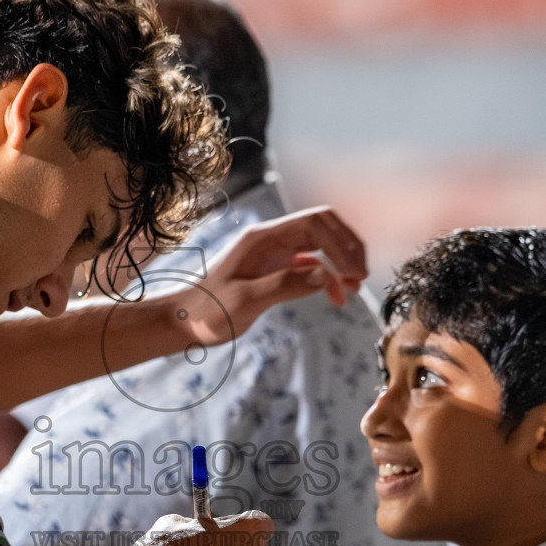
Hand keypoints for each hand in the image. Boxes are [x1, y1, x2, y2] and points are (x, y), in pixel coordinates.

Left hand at [172, 207, 368, 345]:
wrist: (183, 322)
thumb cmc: (207, 311)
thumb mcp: (244, 300)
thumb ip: (284, 285)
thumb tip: (325, 275)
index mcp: (264, 238)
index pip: (315, 223)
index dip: (341, 242)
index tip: (354, 272)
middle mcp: (272, 240)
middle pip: (323, 227)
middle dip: (347, 247)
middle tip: (362, 275)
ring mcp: (275, 254)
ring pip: (320, 246)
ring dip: (341, 262)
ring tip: (355, 287)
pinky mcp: (275, 271)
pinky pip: (311, 265)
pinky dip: (329, 278)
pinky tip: (337, 297)